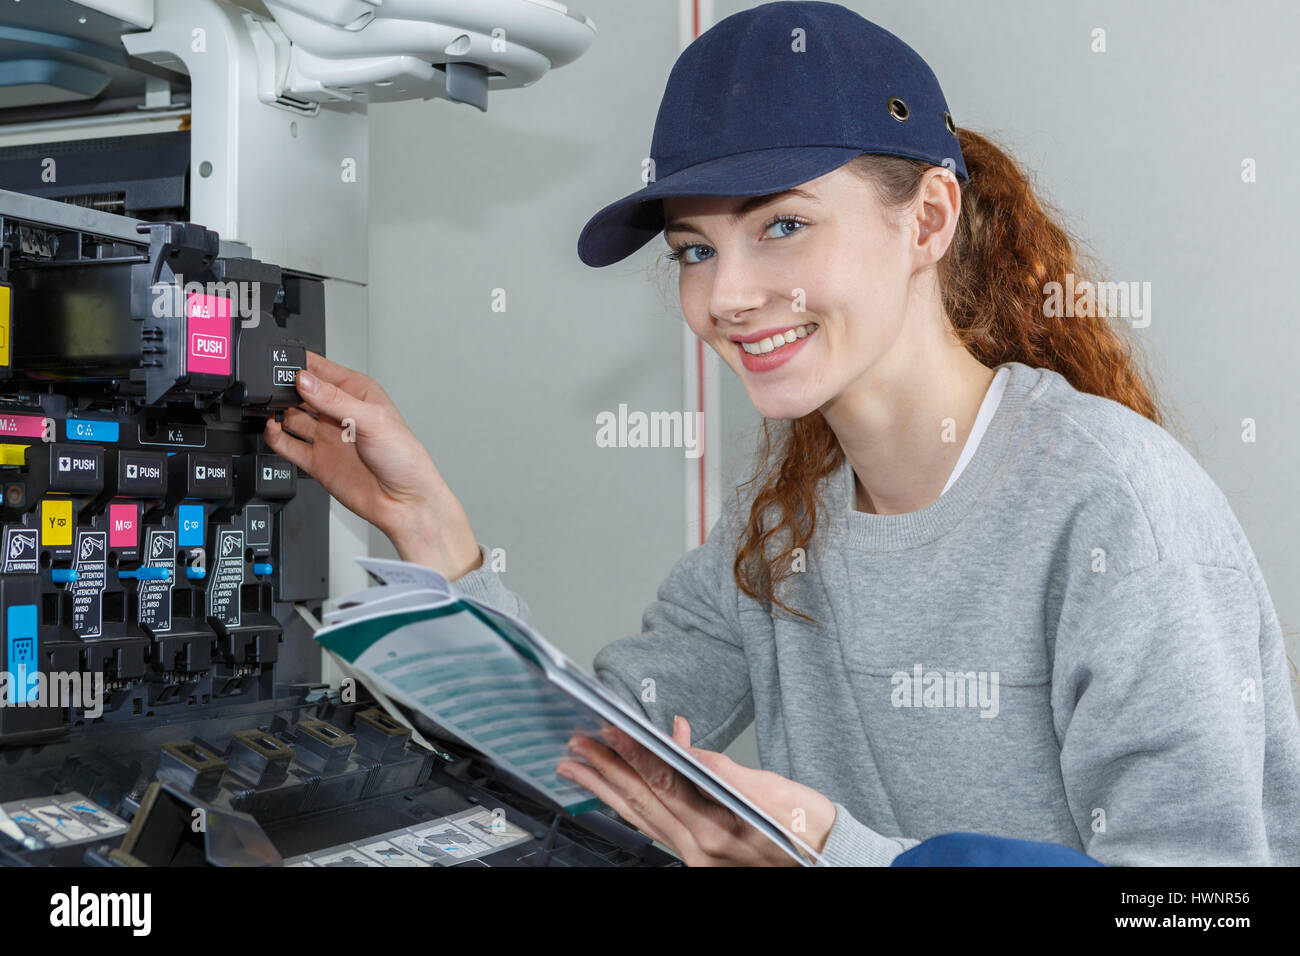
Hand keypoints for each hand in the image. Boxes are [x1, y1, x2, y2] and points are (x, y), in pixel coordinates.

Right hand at [262, 350, 481, 578]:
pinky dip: (275, 437)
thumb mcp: (372, 420)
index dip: (300, 365)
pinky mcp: (317, 461)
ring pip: (291, 416)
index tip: (280, 361)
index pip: (321, 370)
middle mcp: (339, 413)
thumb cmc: (404, 458)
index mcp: (357, 393)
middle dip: (283, 387)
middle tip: (268, 386)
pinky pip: (288, 445)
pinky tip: (271, 429)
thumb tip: (305, 381)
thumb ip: (335, 401)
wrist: (405, 502)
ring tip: (266, 406)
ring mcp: (327, 437)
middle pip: (301, 392)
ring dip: (277, 410)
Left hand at [555, 715, 835, 865]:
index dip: (635, 754)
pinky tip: (614, 791)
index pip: (665, 785)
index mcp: (718, 830)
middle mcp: (701, 849)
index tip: (611, 730)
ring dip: (607, 789)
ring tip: (578, 767)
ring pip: (641, 818)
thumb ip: (722, 769)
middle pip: (642, 803)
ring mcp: (696, 857)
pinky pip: (655, 829)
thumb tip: (684, 744)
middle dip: (606, 771)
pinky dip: (632, 806)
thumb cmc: (808, 825)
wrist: (830, 860)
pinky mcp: (698, 857)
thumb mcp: (771, 789)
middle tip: (576, 745)